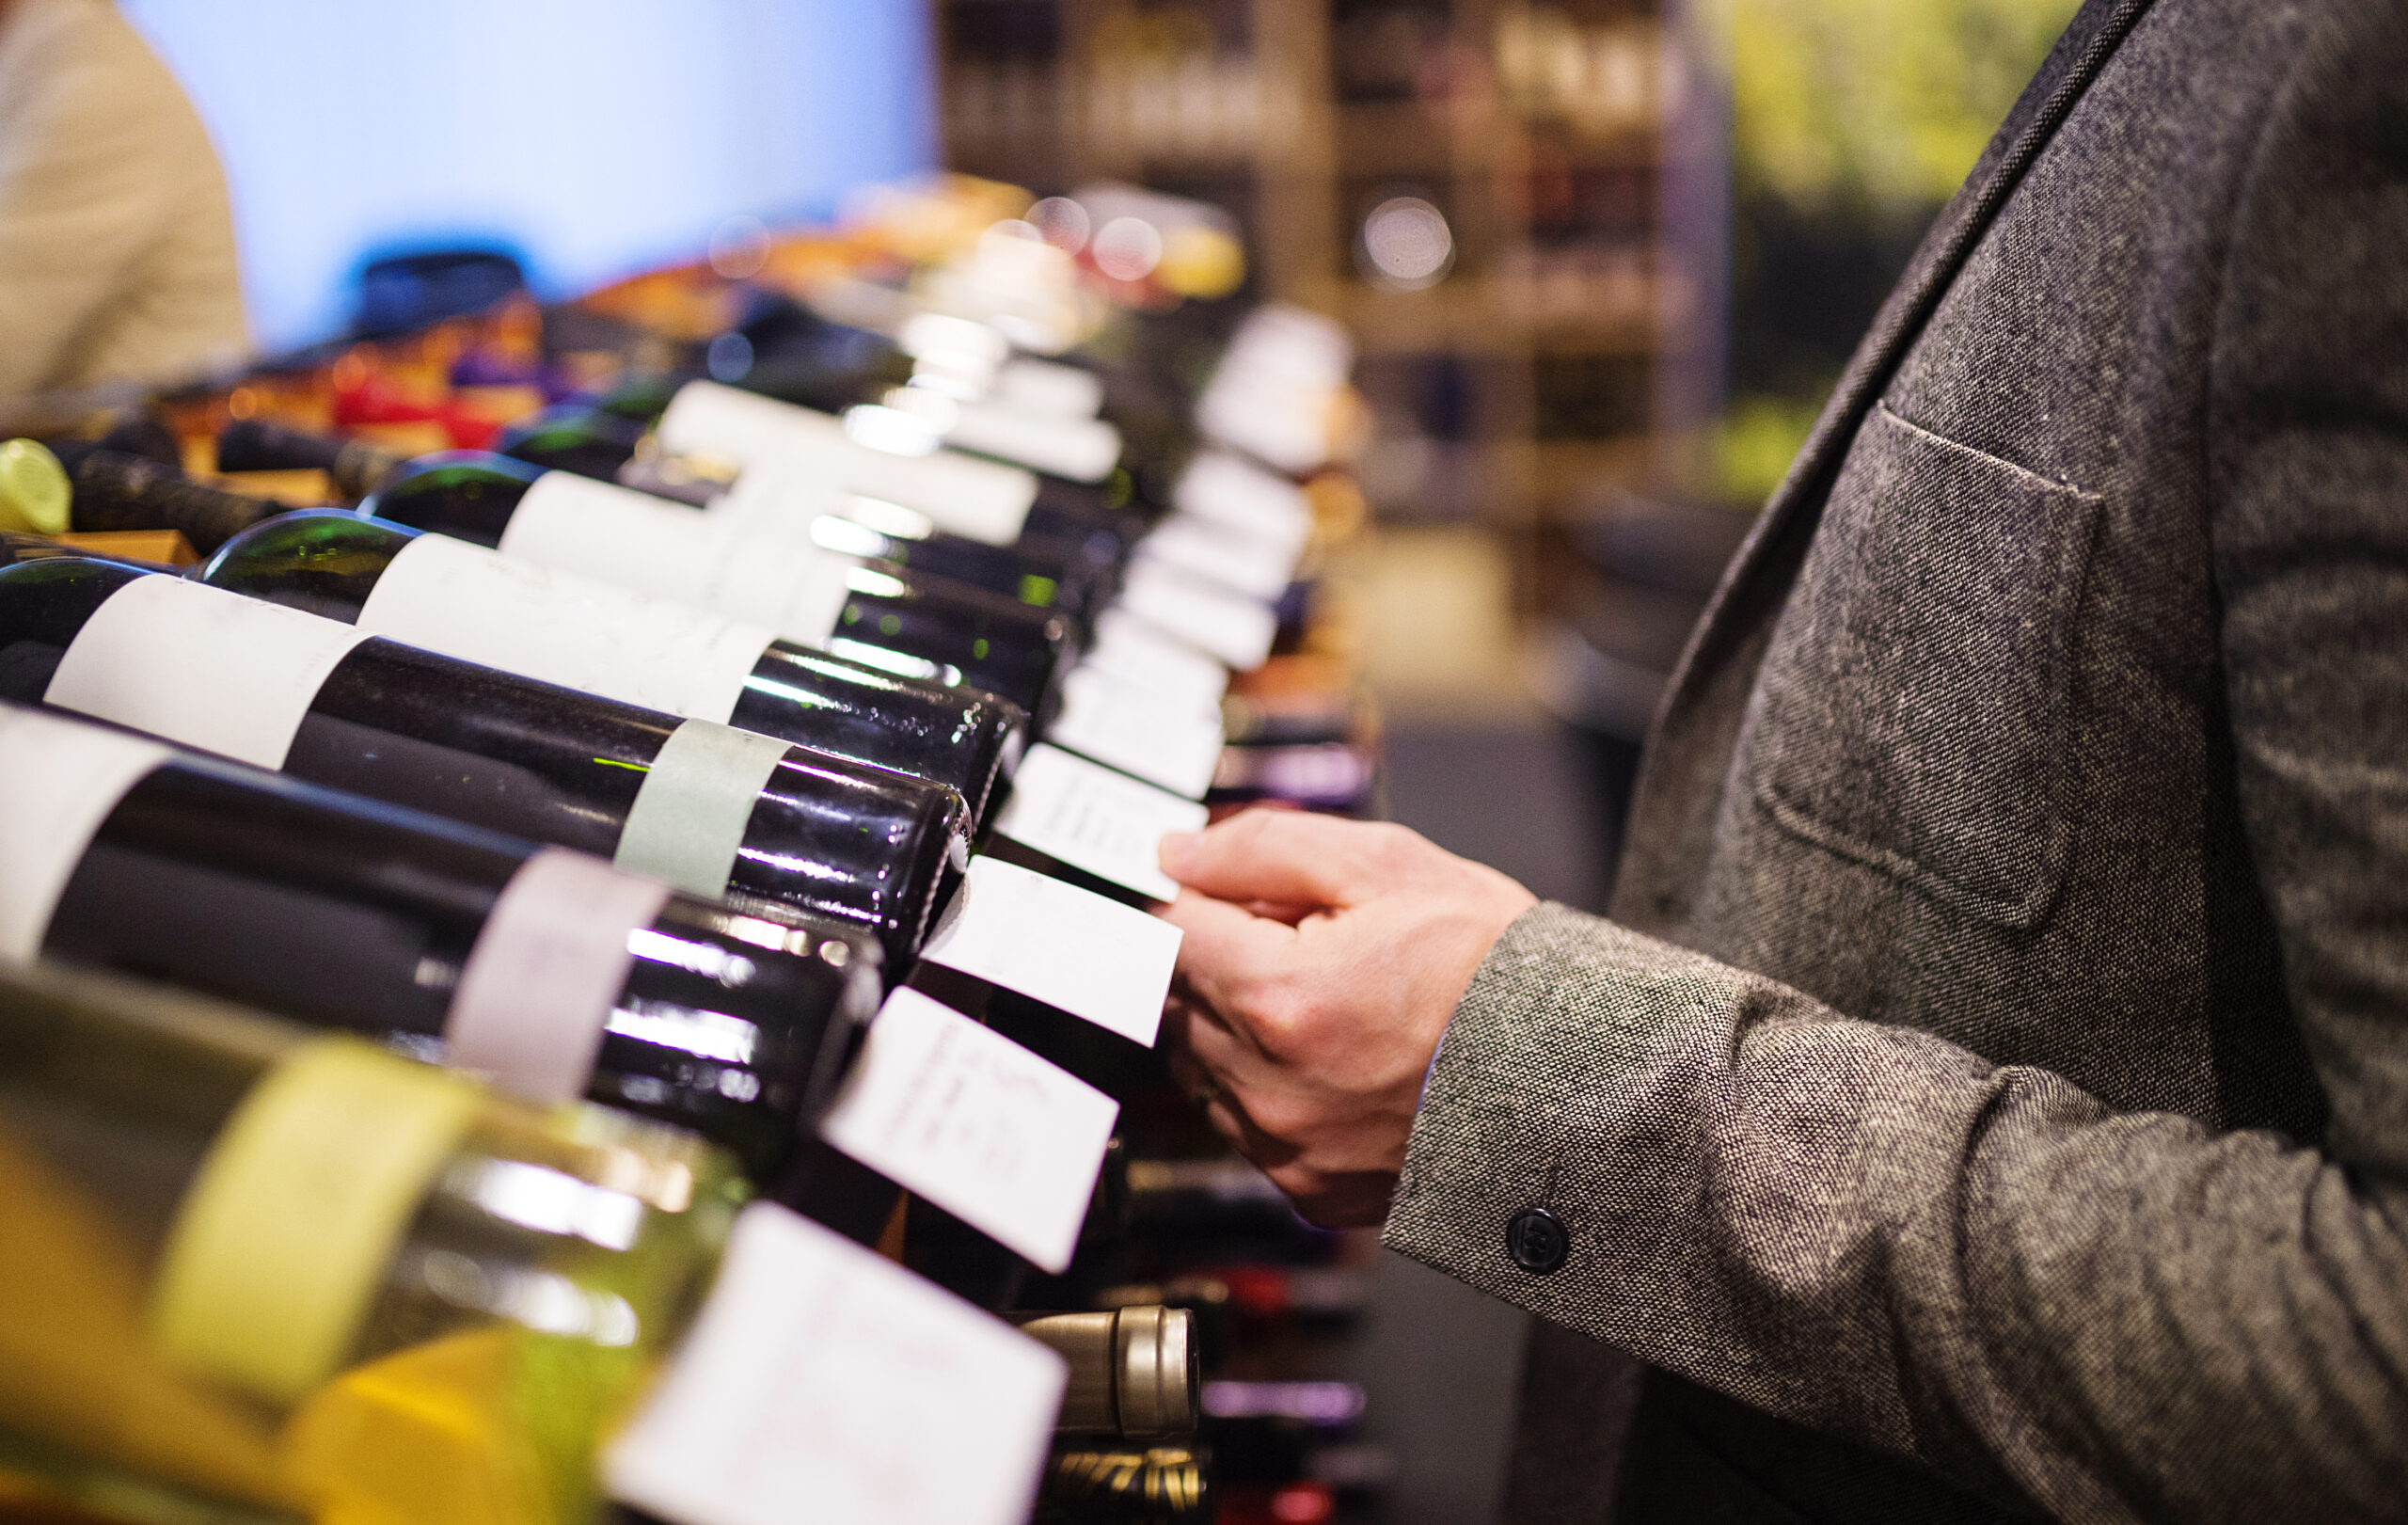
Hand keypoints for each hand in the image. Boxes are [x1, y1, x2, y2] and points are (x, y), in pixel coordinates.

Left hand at [1156, 809, 1536, 1227]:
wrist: (1577, 1076)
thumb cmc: (1494, 967)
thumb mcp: (1388, 866)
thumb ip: (1264, 850)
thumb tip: (1176, 855)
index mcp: (1280, 997)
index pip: (1170, 932)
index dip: (1199, 899)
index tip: (1228, 893)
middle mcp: (1270, 1086)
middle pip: (1181, 999)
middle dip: (1229, 958)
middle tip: (1309, 941)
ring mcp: (1287, 1148)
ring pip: (1205, 1065)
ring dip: (1242, 1025)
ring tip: (1333, 1002)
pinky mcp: (1310, 1190)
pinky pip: (1248, 1124)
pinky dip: (1273, 1085)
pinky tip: (1342, 1060)